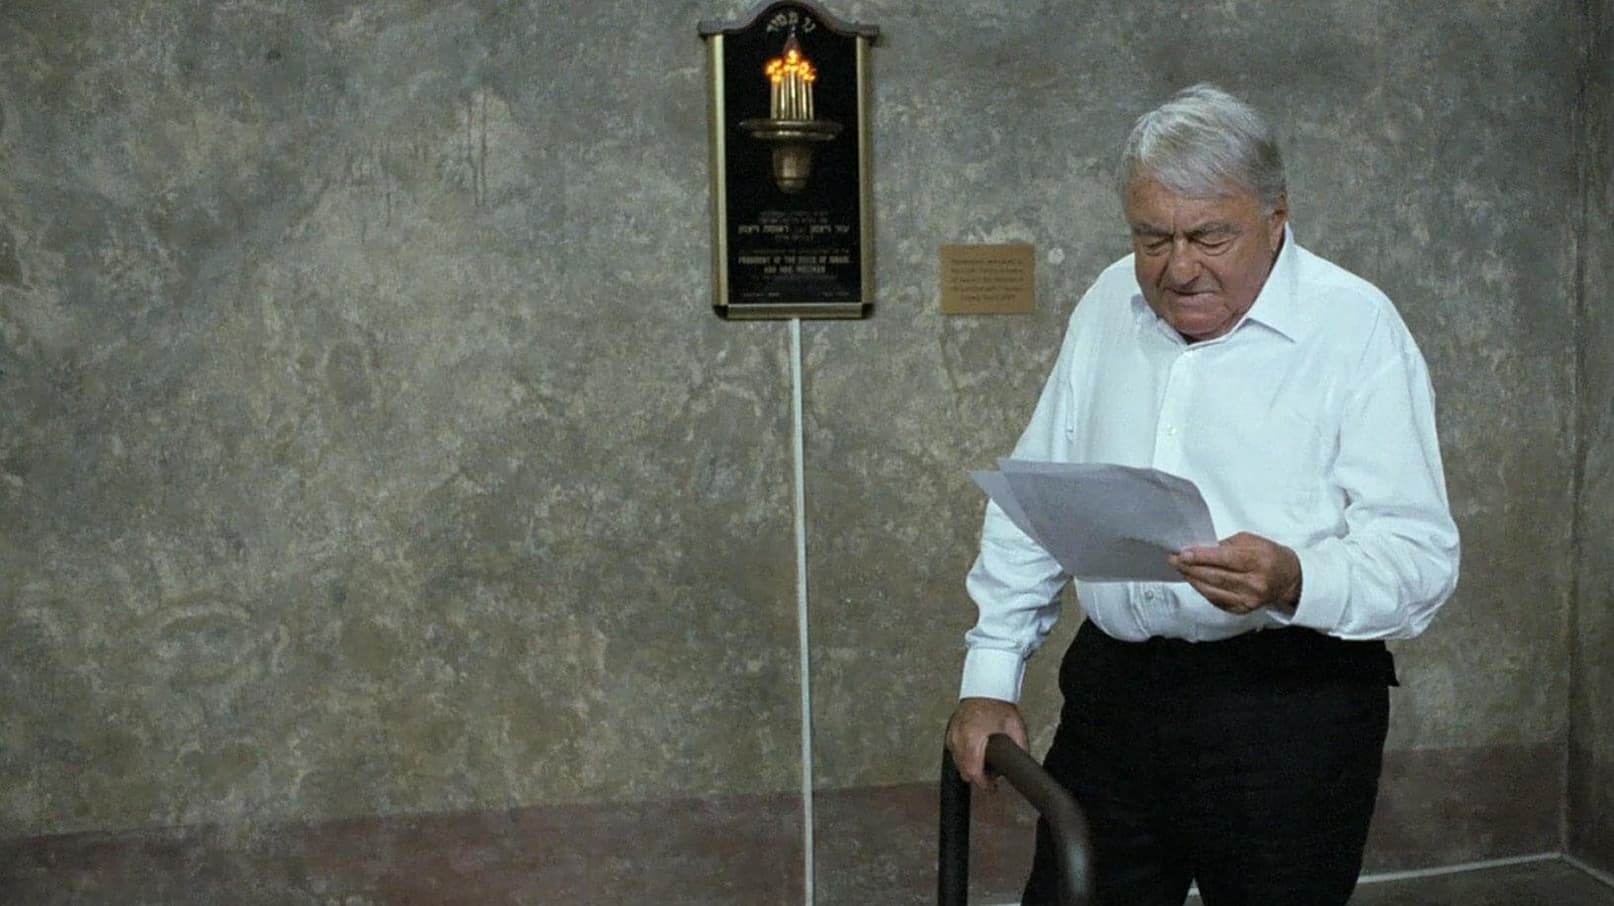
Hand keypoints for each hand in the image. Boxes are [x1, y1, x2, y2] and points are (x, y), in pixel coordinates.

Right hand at [945, 697, 1028, 792]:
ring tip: (984, 761)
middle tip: (991, 775)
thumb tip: (1023, 764)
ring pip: (958, 763)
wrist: (986, 689)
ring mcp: (952, 735)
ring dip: (970, 767)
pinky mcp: (950, 732)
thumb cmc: (998, 705)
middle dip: (978, 777)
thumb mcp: (1016, 728)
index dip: (985, 784)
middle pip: (965, 771)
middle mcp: (959, 738)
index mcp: (973, 738)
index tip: (992, 787)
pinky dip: (963, 755)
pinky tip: (974, 750)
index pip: (974, 772)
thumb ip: (1020, 748)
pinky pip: (954, 752)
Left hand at [1169, 531, 1301, 614]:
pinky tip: (1194, 580)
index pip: (1225, 559)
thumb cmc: (1268, 555)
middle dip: (1191, 568)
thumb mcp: (1251, 541)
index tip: (1183, 553)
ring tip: (1180, 569)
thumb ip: (1226, 545)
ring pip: (1212, 590)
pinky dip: (1202, 589)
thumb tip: (1200, 549)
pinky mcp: (1243, 610)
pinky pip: (1216, 600)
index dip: (1201, 557)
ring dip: (1192, 579)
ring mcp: (1249, 600)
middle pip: (1215, 576)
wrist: (1288, 578)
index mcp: (1259, 562)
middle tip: (1174, 559)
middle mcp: (1255, 584)